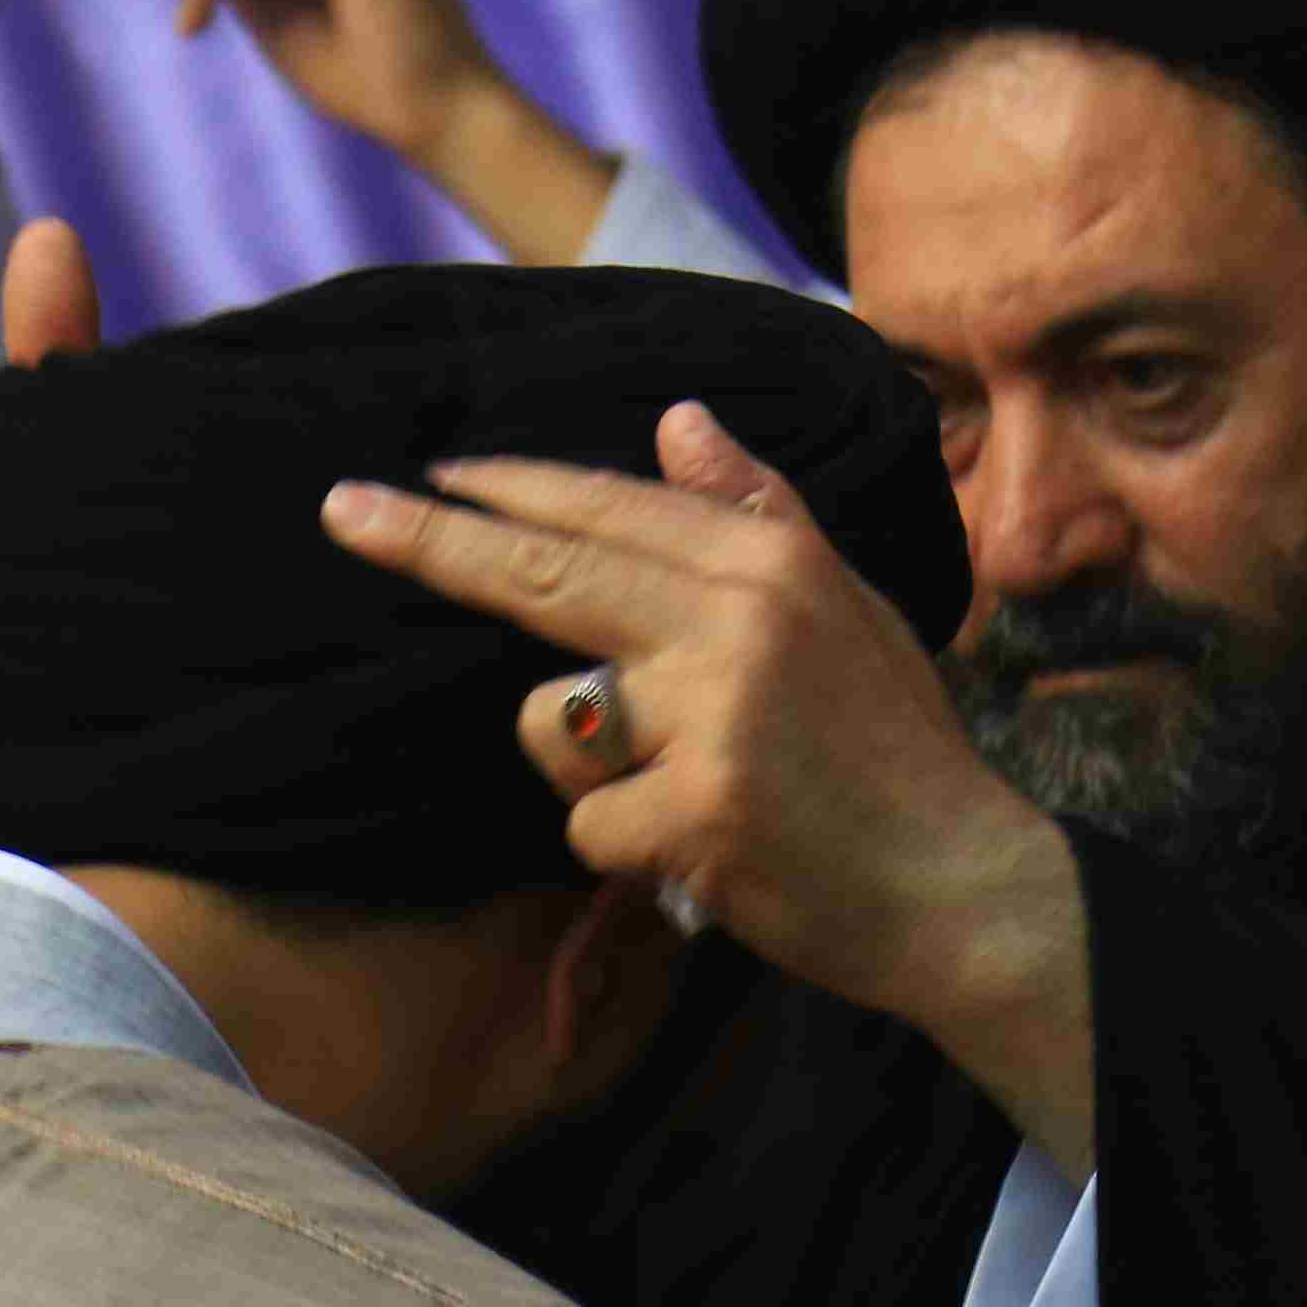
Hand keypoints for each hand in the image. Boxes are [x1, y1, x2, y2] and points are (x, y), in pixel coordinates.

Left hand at [319, 408, 1095, 1161]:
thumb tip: (678, 420)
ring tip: (692, 794)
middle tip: (339, 509)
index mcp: (771, 563)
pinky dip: (633, 853)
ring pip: (554, 723)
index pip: (607, 510)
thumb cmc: (901, 755)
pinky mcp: (695, 810)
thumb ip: (758, 512)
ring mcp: (714, 714)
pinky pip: (588, 825)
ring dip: (594, 771)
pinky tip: (709, 855)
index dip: (505, 492)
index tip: (424, 476)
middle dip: (433, 542)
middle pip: (546, 573)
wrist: (966, 886)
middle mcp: (737, 619)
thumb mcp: (851, 609)